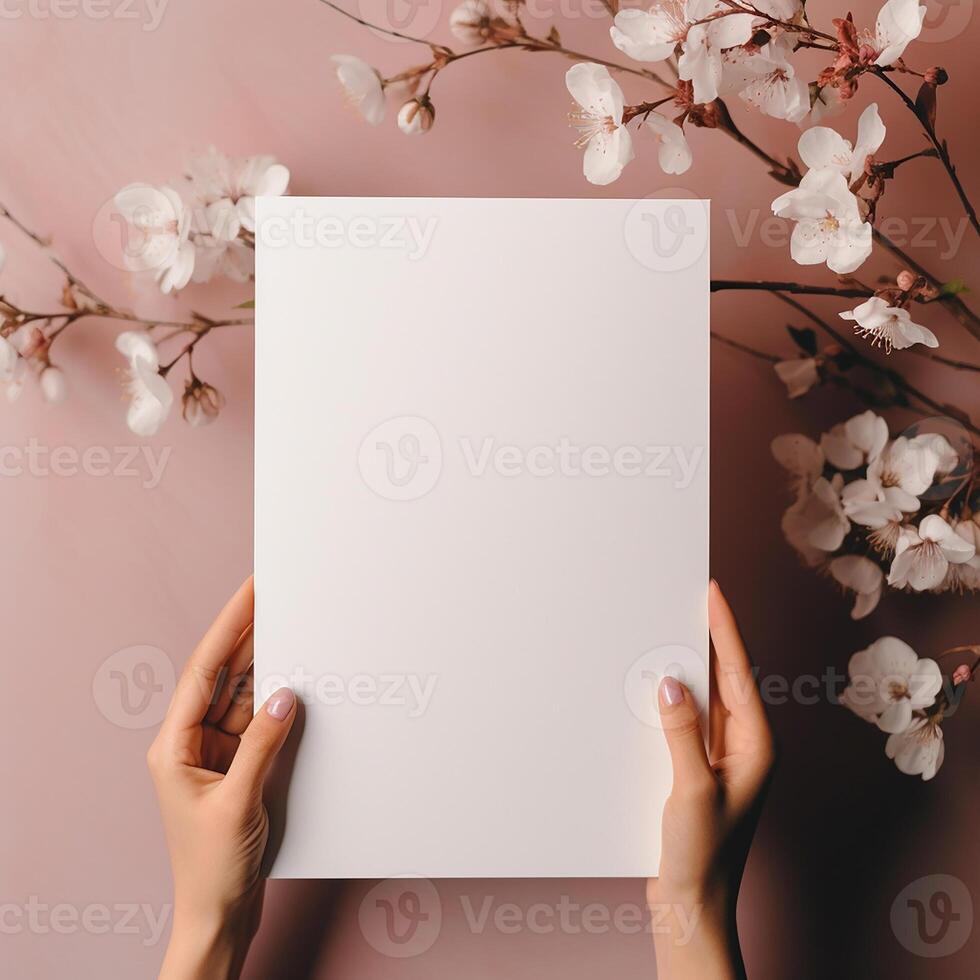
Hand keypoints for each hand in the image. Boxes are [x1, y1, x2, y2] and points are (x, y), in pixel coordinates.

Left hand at [147, 578, 296, 979]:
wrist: (218, 912)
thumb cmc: (212, 867)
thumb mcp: (238, 802)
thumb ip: (263, 745)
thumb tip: (285, 697)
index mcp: (173, 746)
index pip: (202, 673)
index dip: (227, 627)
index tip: (249, 593)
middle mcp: (190, 743)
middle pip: (220, 675)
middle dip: (245, 635)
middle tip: (271, 596)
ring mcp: (214, 753)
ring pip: (240, 694)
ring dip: (263, 662)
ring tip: (287, 625)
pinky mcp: (237, 765)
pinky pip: (256, 720)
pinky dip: (273, 698)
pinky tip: (290, 676)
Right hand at [648, 580, 774, 979]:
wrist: (694, 904)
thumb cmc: (704, 856)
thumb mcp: (691, 790)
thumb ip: (682, 733)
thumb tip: (671, 684)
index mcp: (757, 746)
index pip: (739, 674)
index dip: (725, 630)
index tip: (713, 593)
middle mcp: (746, 746)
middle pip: (726, 679)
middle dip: (708, 639)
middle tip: (688, 601)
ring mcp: (724, 757)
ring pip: (708, 697)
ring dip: (689, 668)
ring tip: (668, 633)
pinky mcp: (702, 768)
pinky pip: (691, 720)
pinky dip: (675, 699)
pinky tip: (655, 687)